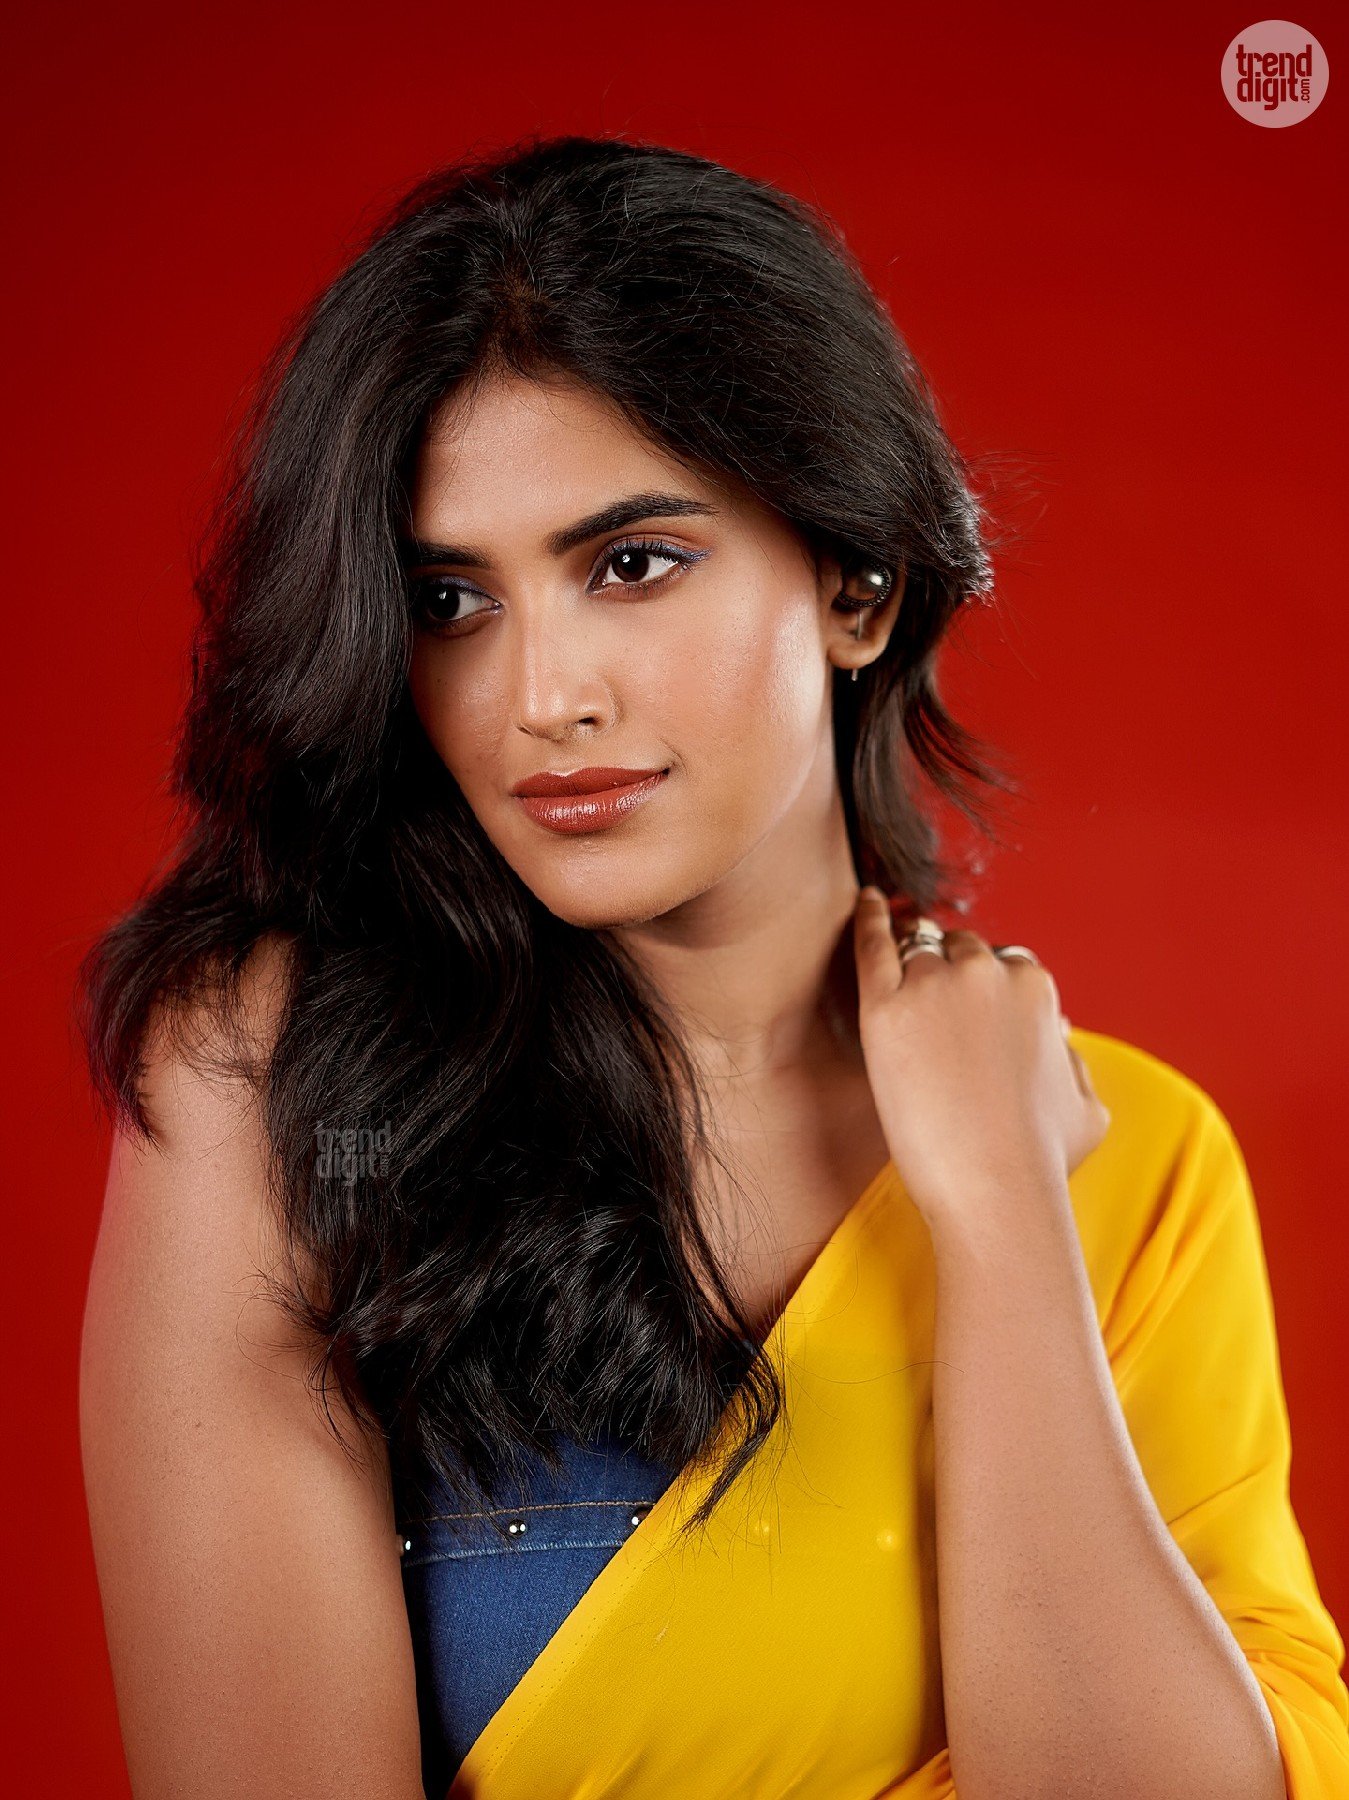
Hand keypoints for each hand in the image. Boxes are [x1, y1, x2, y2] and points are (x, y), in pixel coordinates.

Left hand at [851, 888, 1110, 1234]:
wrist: (996, 1190)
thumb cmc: (1042, 1161)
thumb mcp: (1088, 1107)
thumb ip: (1074, 1062)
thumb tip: (1061, 1040)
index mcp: (1035, 987)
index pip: (1004, 964)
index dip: (986, 989)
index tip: (971, 1015)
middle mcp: (988, 973)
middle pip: (958, 951)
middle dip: (949, 972)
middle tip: (932, 1008)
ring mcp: (934, 986)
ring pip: (917, 950)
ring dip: (911, 962)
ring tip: (900, 983)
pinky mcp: (885, 1008)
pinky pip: (872, 946)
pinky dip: (869, 919)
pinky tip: (865, 901)